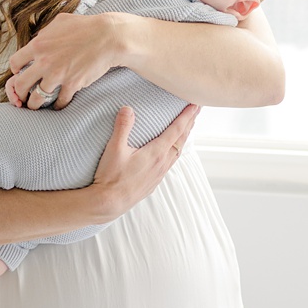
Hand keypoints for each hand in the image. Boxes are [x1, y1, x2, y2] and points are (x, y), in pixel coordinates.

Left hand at [5, 11, 129, 109]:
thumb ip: (45, 33)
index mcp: (38, 45)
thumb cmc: (86, 26)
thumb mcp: (59, 22)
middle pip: (21, 84)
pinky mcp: (72, 84)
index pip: (15, 62)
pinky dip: (58, 105)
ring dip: (35, 104)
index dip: (15, 71)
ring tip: (36, 107)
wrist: (108, 37)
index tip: (19, 74)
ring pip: (37, 98)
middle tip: (21, 97)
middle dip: (19, 93)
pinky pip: (60, 101)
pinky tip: (58, 105)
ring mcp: (58, 75)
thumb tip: (39, 39)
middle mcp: (44, 62)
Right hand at [89, 103, 196, 218]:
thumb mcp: (114, 149)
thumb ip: (122, 127)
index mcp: (156, 153)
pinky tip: (172, 151)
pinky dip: (175, 150)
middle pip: (181, 139)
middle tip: (197, 110)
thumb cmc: (111, 177)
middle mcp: (162, 163)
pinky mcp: (154, 181)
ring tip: (188, 127)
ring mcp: (160, 173)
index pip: (176, 130)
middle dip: (189, 123)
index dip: (186, 116)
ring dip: (184, 137)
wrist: (110, 203)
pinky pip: (171, 162)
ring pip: (177, 151)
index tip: (195, 105)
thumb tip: (128, 108)